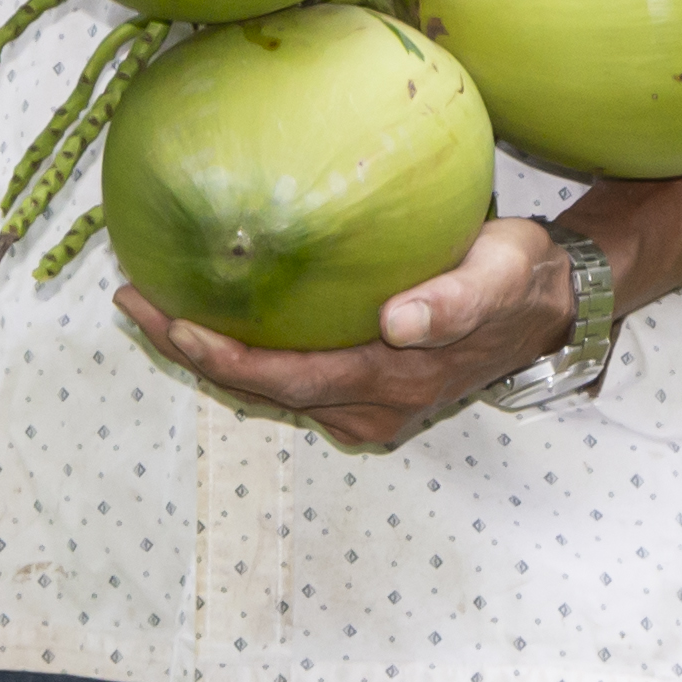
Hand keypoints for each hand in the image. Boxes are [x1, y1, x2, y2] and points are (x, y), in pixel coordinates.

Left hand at [111, 217, 572, 449]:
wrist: (549, 305)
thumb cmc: (518, 278)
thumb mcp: (499, 275)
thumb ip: (456, 300)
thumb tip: (397, 322)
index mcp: (391, 382)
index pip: (287, 379)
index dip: (225, 358)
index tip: (174, 321)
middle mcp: (367, 406)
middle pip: (261, 390)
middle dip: (190, 352)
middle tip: (132, 298)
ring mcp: (362, 403)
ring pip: (267, 388)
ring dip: (207, 352)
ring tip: (149, 299)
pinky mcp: (360, 387)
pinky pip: (285, 373)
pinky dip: (240, 347)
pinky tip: (209, 305)